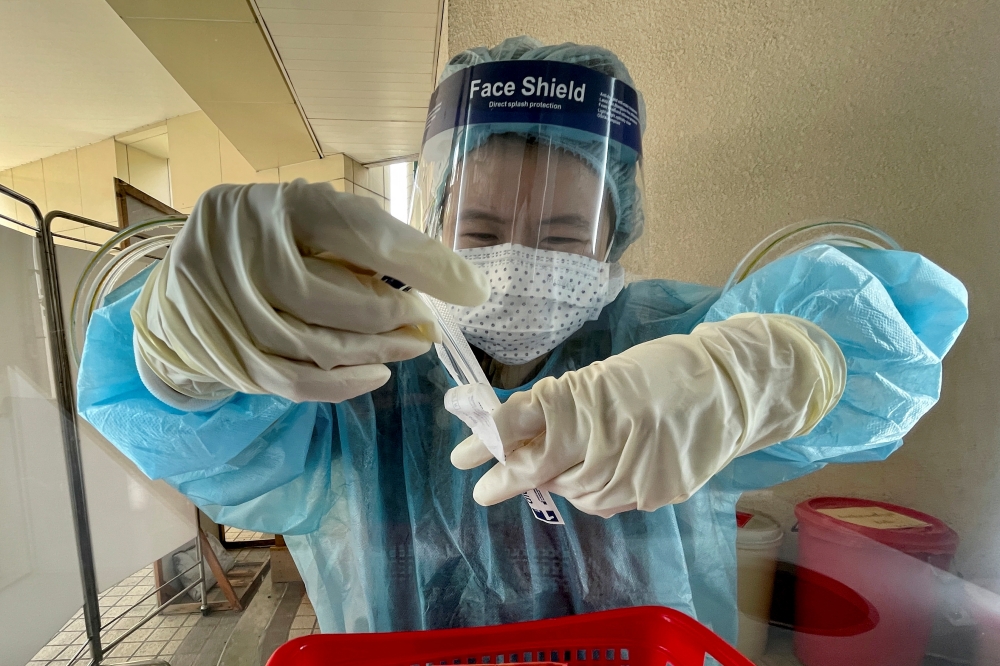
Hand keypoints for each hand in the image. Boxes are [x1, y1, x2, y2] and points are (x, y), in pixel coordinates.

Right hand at [133, 180, 488, 402]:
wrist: (175, 286)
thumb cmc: (262, 243)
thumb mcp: (303, 218)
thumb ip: (358, 239)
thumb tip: (445, 278)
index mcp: (269, 203)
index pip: (355, 231)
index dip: (418, 262)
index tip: (468, 288)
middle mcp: (238, 250)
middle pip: (331, 296)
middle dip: (392, 316)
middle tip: (425, 323)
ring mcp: (223, 307)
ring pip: (314, 345)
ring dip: (375, 353)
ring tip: (410, 347)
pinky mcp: (224, 354)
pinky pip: (292, 381)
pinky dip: (342, 384)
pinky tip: (375, 375)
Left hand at [451, 314, 844, 516]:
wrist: (731, 391)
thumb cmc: (664, 370)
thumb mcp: (606, 376)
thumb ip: (563, 406)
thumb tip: (518, 432)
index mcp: (589, 399)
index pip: (523, 421)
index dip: (488, 438)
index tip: (461, 454)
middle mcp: (605, 440)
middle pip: (539, 467)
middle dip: (504, 479)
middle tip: (480, 492)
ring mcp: (631, 474)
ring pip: (572, 491)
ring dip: (554, 482)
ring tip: (552, 471)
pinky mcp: (653, 494)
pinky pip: (607, 501)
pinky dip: (593, 490)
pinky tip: (596, 475)